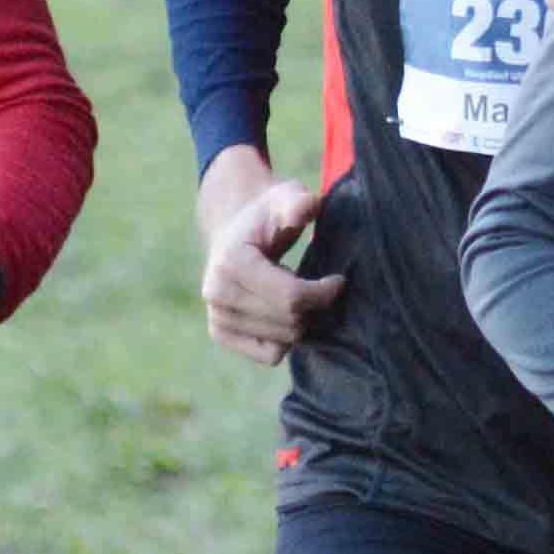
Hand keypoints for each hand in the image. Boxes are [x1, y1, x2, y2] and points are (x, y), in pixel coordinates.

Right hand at [197, 145, 341, 366]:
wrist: (234, 233)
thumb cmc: (268, 216)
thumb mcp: (285, 198)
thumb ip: (299, 202)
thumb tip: (304, 210)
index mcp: (231, 263)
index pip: (291, 298)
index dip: (323, 293)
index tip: (338, 280)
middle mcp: (216, 294)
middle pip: (290, 322)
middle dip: (313, 307)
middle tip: (315, 286)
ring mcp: (216, 317)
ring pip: (283, 341)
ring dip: (300, 320)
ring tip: (291, 293)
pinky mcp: (221, 335)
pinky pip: (270, 355)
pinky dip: (286, 338)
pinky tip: (282, 312)